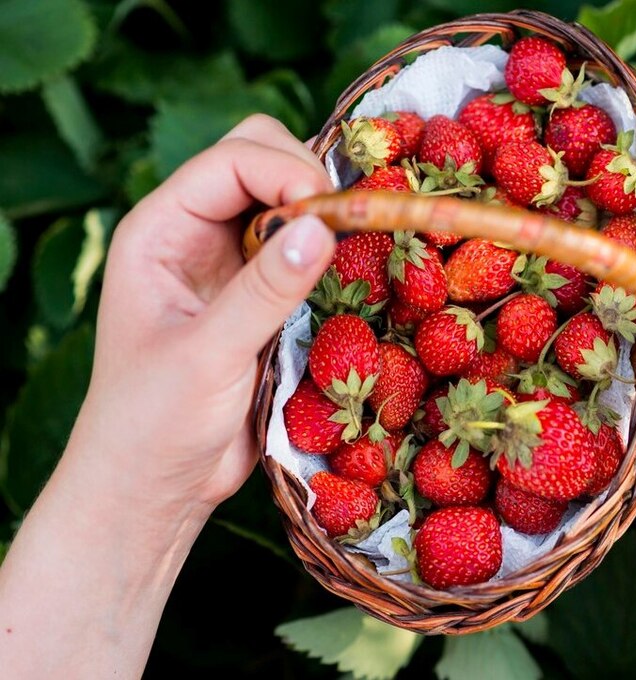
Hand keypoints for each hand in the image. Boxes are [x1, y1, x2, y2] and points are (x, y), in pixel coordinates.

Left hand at [74, 114, 335, 514]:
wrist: (155, 485)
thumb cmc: (155, 422)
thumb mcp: (208, 356)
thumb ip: (265, 291)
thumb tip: (323, 228)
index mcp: (161, 230)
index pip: (232, 160)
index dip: (287, 171)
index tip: (333, 214)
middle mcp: (195, 233)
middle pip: (262, 159)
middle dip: (310, 181)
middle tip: (347, 229)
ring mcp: (231, 263)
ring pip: (290, 201)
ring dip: (327, 217)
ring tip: (357, 251)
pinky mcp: (262, 296)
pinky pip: (306, 250)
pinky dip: (335, 253)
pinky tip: (355, 277)